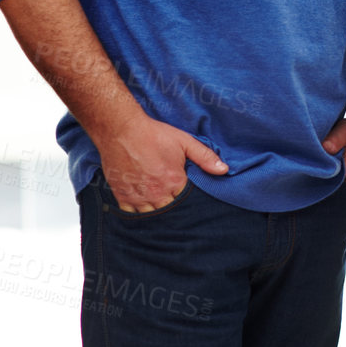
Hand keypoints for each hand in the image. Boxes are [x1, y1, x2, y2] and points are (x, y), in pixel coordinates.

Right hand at [96, 115, 228, 211]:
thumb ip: (205, 157)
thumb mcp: (184, 141)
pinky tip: (143, 208)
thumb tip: (224, 170)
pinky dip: (138, 214)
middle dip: (174, 209)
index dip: (188, 200)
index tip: (188, 197)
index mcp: (174, 181)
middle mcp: (156, 193)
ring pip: (151, 216)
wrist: (121, 130)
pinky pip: (131, 215)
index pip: (187, 202)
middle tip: (174, 202)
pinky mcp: (122, 196)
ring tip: (160, 206)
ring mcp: (138, 196)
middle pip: (170, 212)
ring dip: (156, 212)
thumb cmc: (153, 134)